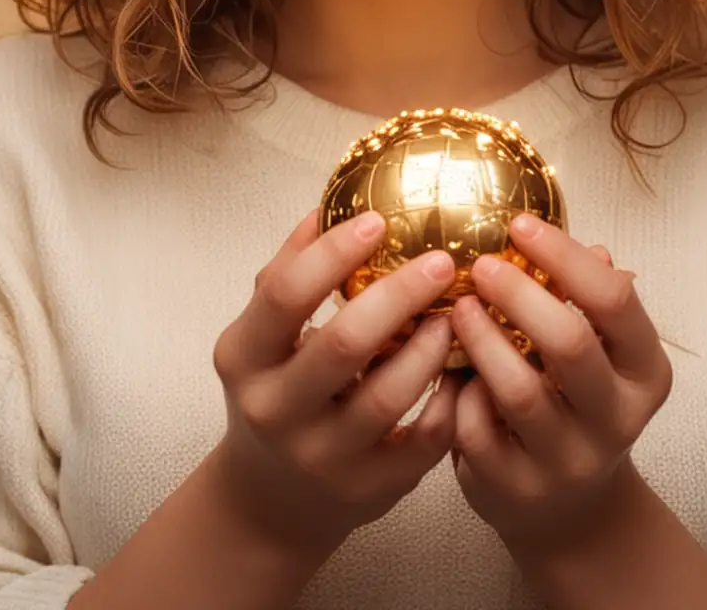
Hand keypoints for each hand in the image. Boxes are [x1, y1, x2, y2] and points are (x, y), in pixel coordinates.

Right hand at [210, 207, 463, 557]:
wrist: (270, 501)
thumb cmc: (277, 391)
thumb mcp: (262, 336)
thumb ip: (287, 271)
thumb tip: (325, 206)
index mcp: (243, 357)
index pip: (284, 295)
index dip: (332, 253)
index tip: (378, 220)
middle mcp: (274, 409)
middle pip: (343, 343)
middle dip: (399, 295)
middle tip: (442, 261)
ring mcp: (320, 457)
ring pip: (386, 397)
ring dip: (429, 349)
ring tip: (456, 315)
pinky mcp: (365, 492)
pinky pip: (421, 443)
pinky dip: (449, 403)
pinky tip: (463, 370)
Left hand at [446, 214, 672, 555]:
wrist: (571, 508)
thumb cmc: (575, 400)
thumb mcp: (599, 352)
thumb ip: (588, 299)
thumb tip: (588, 245)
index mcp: (644, 372)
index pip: (615, 300)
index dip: (565, 256)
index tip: (519, 223)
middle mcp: (617, 420)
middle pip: (569, 344)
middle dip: (518, 294)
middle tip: (480, 265)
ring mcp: (568, 462)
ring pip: (520, 392)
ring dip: (481, 340)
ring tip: (458, 309)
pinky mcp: (518, 491)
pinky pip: (478, 433)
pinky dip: (459, 395)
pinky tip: (450, 369)